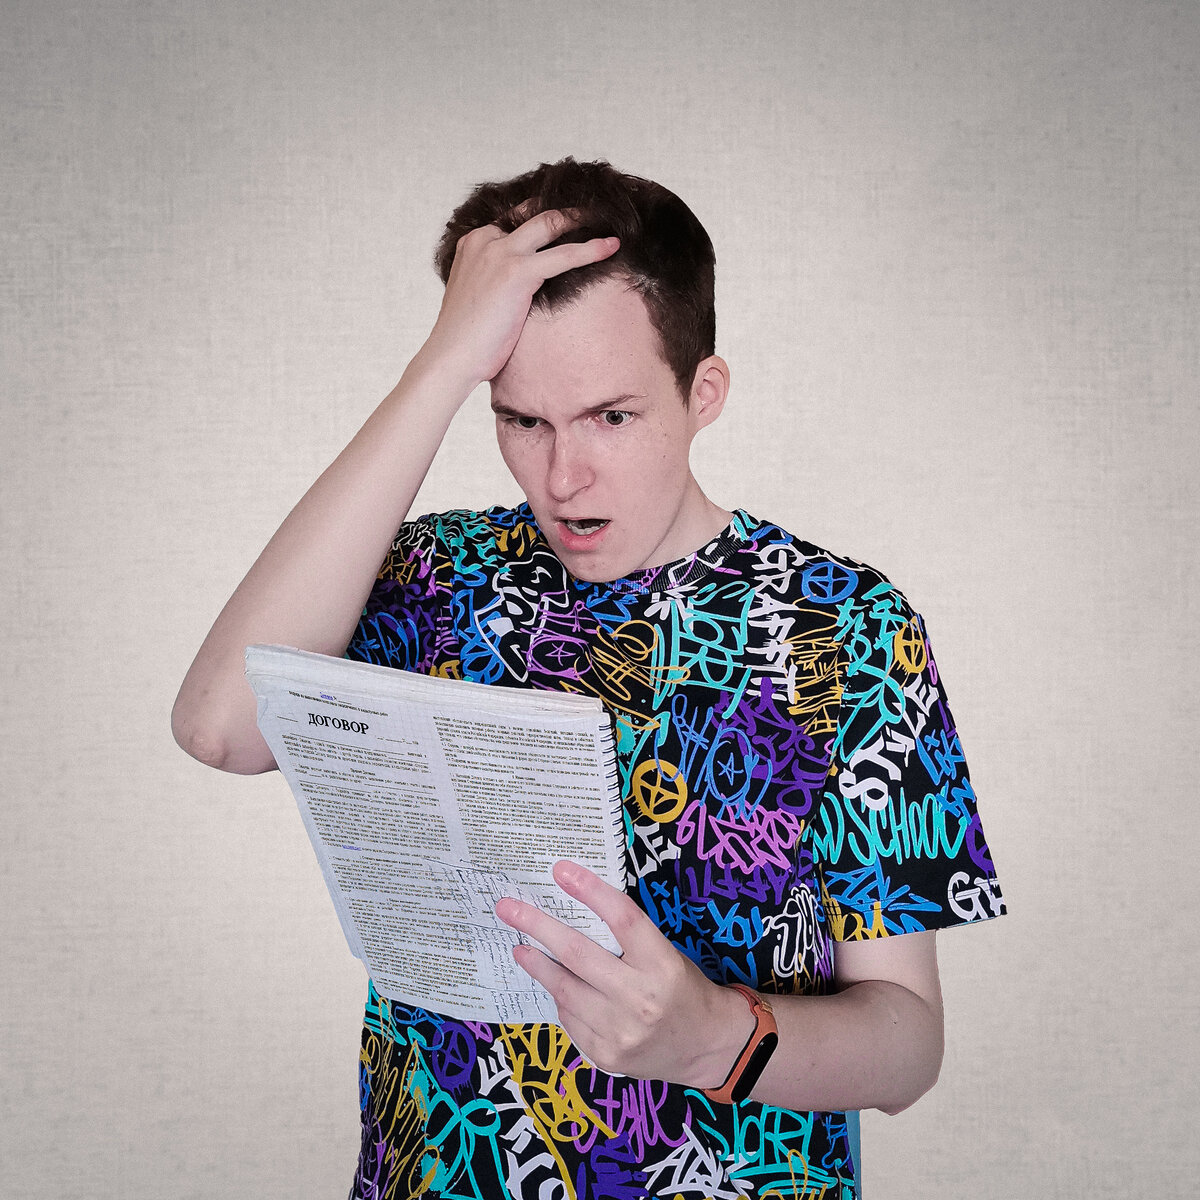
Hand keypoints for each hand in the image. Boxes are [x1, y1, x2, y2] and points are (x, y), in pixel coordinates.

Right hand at [419, 209, 619, 391]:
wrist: (451, 356)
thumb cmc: (465, 339)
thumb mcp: (478, 297)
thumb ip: (495, 280)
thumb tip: (520, 289)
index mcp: (474, 243)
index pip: (514, 218)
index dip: (542, 218)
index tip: (565, 221)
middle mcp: (486, 240)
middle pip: (534, 213)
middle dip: (566, 211)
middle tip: (592, 211)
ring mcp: (501, 253)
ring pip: (550, 224)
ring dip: (581, 219)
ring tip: (608, 220)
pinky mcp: (517, 271)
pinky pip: (564, 254)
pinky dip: (591, 249)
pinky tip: (611, 246)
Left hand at [495, 861, 751, 1085]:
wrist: (707, 1046)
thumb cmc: (684, 988)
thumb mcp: (667, 953)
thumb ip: (629, 938)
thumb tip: (574, 911)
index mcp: (662, 964)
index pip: (623, 919)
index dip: (591, 891)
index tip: (560, 870)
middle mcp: (640, 998)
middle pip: (578, 954)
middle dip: (537, 926)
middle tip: (509, 907)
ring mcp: (620, 1031)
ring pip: (564, 989)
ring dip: (537, 963)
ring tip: (521, 946)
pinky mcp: (606, 1055)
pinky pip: (570, 1018)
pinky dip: (560, 997)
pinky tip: (557, 985)